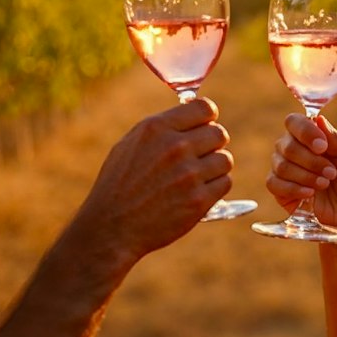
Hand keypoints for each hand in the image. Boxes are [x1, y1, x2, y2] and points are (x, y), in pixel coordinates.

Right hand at [71, 97, 233, 266]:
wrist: (111, 227)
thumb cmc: (118, 186)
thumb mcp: (130, 145)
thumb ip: (161, 128)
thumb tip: (191, 115)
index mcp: (156, 128)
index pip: (205, 108)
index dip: (208, 118)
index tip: (204, 127)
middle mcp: (175, 147)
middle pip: (219, 134)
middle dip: (212, 145)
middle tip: (199, 157)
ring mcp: (189, 174)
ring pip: (225, 160)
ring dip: (214, 168)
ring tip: (196, 177)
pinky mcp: (199, 200)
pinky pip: (225, 183)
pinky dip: (215, 188)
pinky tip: (197, 192)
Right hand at [266, 113, 336, 236]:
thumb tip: (319, 120)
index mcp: (312, 136)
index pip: (294, 121)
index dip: (306, 132)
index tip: (323, 147)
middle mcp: (293, 148)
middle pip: (286, 144)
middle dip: (311, 161)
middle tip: (331, 173)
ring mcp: (283, 167)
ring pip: (281, 165)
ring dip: (306, 176)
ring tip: (324, 184)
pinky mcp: (278, 187)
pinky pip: (274, 182)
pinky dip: (294, 189)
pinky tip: (309, 194)